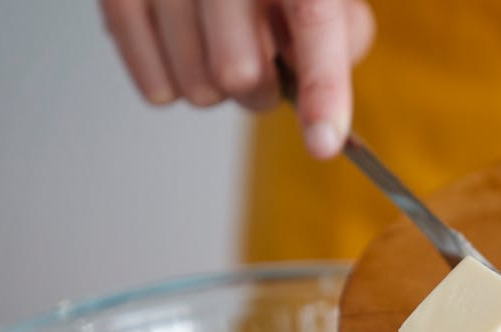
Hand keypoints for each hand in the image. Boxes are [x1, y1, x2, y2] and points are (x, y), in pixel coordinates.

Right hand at [100, 0, 374, 158]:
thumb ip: (342, 37)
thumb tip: (316, 90)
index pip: (311, 20)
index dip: (322, 87)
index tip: (324, 142)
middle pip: (239, 73)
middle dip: (261, 92)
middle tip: (265, 68)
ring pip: (197, 89)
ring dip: (220, 92)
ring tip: (221, 48)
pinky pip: (158, 92)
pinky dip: (182, 88)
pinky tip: (187, 51)